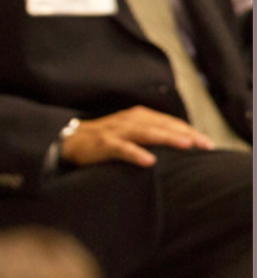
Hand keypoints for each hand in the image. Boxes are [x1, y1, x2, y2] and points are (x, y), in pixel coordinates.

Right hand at [60, 106, 212, 167]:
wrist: (69, 141)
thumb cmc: (104, 139)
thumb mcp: (129, 132)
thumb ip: (151, 134)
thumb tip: (180, 145)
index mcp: (138, 116)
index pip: (169, 121)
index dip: (189, 131)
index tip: (208, 143)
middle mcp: (129, 120)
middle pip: (162, 125)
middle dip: (185, 134)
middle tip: (204, 144)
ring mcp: (116, 131)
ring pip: (145, 132)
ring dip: (166, 137)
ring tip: (186, 145)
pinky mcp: (102, 144)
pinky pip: (121, 148)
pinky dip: (135, 153)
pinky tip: (149, 161)